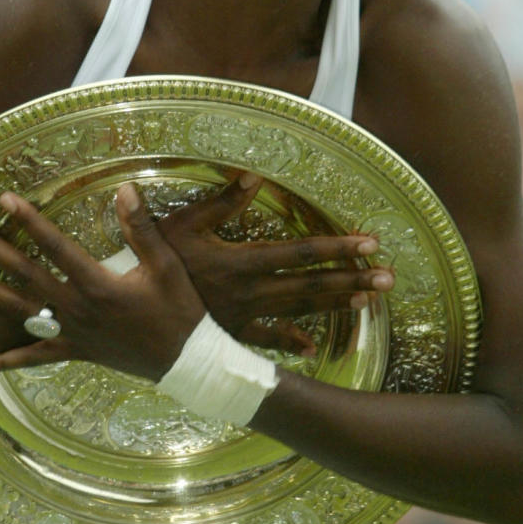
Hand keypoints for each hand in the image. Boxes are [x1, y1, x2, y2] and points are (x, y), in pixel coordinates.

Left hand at [0, 184, 205, 378]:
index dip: (29, 220)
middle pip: (25, 275)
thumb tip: (124, 188)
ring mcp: (72, 334)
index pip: (55, 246)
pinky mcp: (74, 352)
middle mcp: (77, 310)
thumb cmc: (180, 310)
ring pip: (19, 311)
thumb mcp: (166, 266)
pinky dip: (3, 363)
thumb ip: (142, 228)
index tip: (5, 199)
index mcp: (98, 285)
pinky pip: (33, 359)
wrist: (188, 363)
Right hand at [156, 173, 393, 354]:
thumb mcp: (180, 227)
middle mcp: (250, 293)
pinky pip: (267, 340)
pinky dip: (291, 342)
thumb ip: (219, 203)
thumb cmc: (150, 267)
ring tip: (369, 300)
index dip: (336, 248)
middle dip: (351, 279)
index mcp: (240, 263)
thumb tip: (255, 176)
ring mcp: (243, 317)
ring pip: (298, 310)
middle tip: (389, 278)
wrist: (132, 317)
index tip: (370, 243)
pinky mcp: (231, 334)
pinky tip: (313, 347)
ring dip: (335, 304)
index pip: (299, 253)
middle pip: (310, 285)